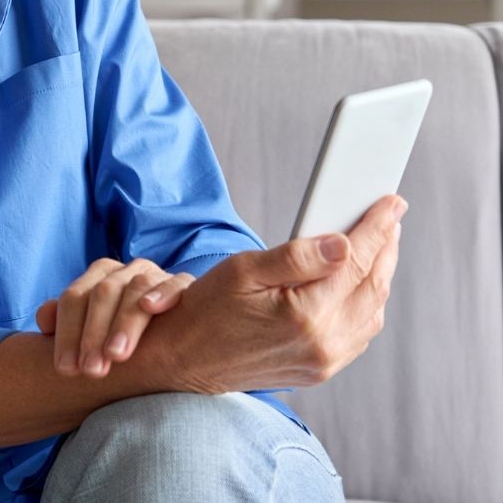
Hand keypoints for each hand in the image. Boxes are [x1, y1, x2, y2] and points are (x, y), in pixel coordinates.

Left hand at [35, 258, 196, 378]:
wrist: (180, 334)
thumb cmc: (124, 336)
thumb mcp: (95, 333)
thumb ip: (67, 325)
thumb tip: (44, 320)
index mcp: (98, 278)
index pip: (74, 299)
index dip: (67, 333)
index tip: (66, 370)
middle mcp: (125, 272)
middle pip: (102, 294)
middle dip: (93, 333)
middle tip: (91, 372)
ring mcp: (156, 275)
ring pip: (136, 288)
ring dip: (124, 321)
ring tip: (116, 355)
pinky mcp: (187, 285)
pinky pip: (178, 283)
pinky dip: (163, 292)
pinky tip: (151, 308)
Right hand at [143, 193, 406, 394]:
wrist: (184, 360)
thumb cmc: (206, 310)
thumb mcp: (242, 270)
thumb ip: (296, 257)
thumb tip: (342, 243)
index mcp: (305, 314)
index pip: (355, 262)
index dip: (377, 228)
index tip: (391, 205)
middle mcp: (323, 343)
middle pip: (373, 287)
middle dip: (385, 248)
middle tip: (389, 220)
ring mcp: (324, 361)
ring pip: (373, 313)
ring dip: (379, 276)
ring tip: (376, 247)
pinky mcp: (320, 370)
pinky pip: (359, 334)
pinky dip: (366, 304)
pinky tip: (357, 285)